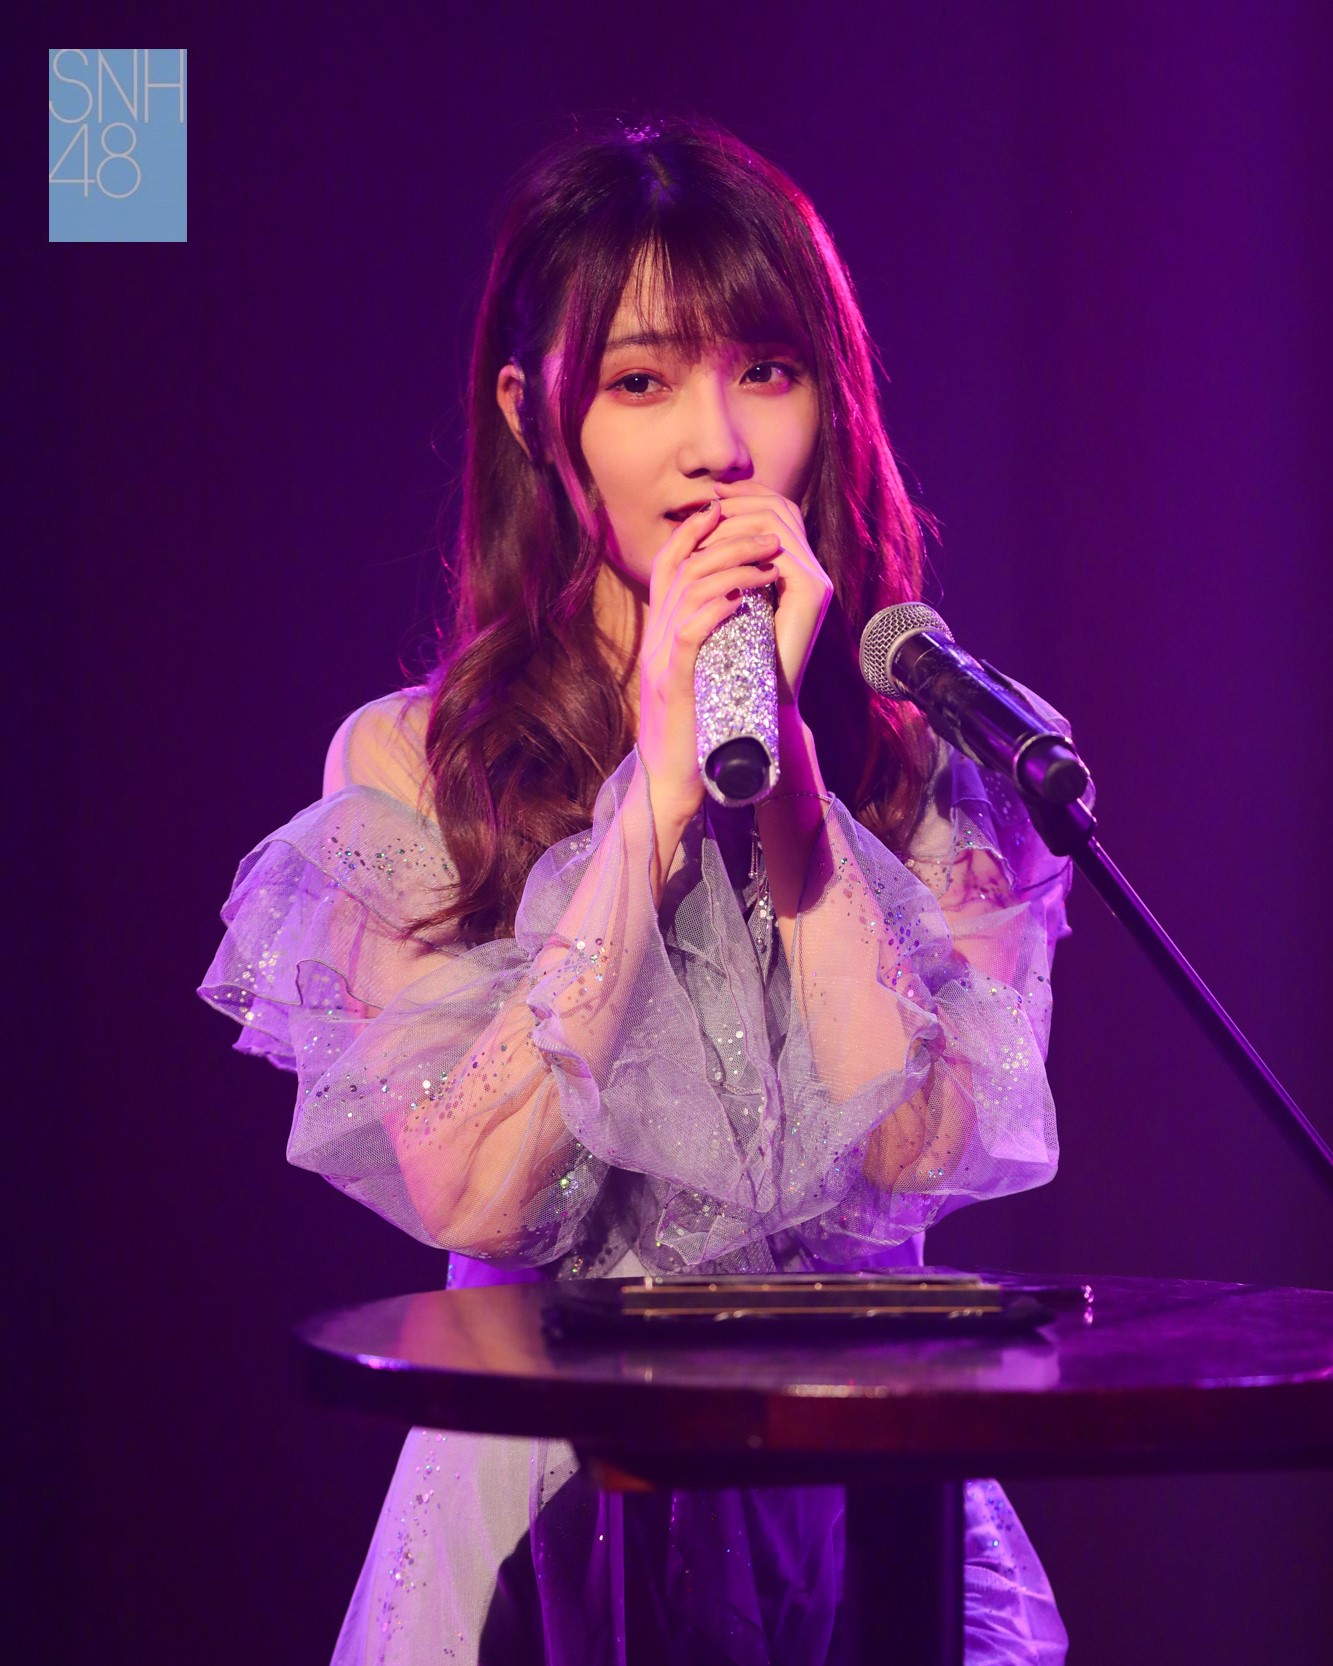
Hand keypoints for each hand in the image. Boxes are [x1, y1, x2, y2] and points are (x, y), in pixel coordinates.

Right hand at [637, 496, 782, 827]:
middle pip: (682, 568)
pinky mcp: (672, 684)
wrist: (673, 782)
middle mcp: (653, 639)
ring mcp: (660, 660)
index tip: (727, 510)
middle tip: (771, 537)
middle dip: (727, 542)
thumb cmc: (693, 731)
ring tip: (770, 564)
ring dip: (733, 570)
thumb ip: (706, 638)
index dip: (694, 532)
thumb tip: (735, 605)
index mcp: (658, 632)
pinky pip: (689, 634)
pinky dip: (716, 610)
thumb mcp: (697, 673)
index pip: (669, 565)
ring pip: (689, 592)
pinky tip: (742, 600)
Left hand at [699, 481, 832, 704]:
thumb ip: (728, 563)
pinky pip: (778, 551)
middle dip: (740, 500)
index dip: (746, 495)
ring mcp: (817, 579)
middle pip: (781, 508)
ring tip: (706, 525)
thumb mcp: (731, 596)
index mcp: (796, 567)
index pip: (777, 511)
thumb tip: (702, 522)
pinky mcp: (812, 591)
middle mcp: (812, 568)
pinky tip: (715, 549)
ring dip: (738, 519)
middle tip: (706, 503)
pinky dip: (744, 544)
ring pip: (778, 523)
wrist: (759, 696)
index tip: (710, 494)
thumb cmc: (737, 652)